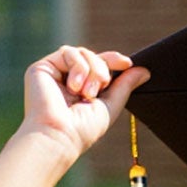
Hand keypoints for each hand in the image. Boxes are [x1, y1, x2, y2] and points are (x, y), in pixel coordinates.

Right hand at [19, 47, 143, 165]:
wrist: (60, 134)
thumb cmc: (84, 128)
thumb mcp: (111, 105)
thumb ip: (125, 86)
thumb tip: (144, 70)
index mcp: (83, 87)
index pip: (100, 65)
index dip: (114, 60)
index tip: (127, 63)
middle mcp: (68, 78)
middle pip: (93, 56)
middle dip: (103, 69)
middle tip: (100, 89)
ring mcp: (55, 72)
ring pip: (82, 52)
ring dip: (92, 70)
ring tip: (87, 93)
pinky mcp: (42, 67)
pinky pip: (68, 52)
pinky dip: (78, 67)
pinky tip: (74, 87)